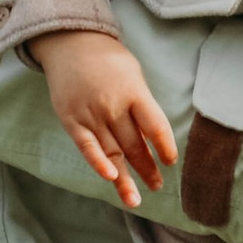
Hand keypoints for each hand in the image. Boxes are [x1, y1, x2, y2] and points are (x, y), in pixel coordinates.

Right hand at [35, 30, 178, 212]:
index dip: (165, 146)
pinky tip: (110, 178)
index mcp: (134, 92)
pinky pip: (87, 147)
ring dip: (125, 178)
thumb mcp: (134, 76)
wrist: (71, 43)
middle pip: (134, 145)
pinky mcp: (72, 120)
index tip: (170, 162)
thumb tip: (152, 138)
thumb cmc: (110, 61)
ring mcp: (91, 114)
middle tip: (157, 185)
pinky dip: (98, 163)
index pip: (155, 126)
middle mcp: (113, 106)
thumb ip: (142, 105)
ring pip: (112, 153)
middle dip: (147, 168)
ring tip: (136, 199)